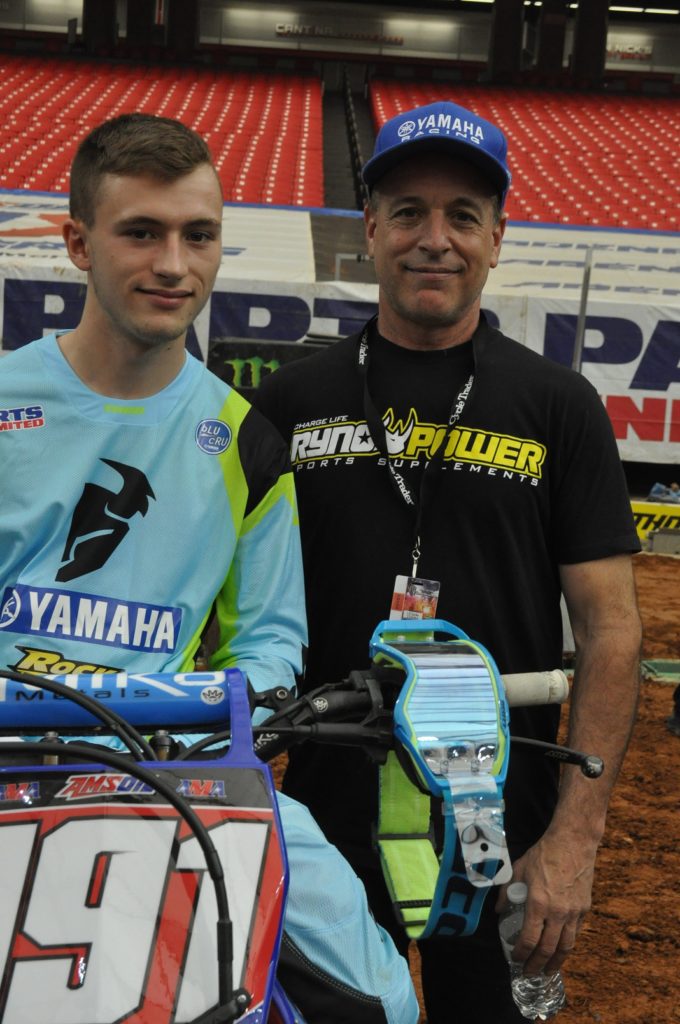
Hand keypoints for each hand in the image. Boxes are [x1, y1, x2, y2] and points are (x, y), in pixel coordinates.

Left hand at [496, 829, 597, 974]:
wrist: (573, 843)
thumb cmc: (544, 854)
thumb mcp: (518, 869)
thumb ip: (507, 892)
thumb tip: (499, 910)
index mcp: (538, 903)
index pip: (529, 939)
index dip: (521, 953)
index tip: (515, 959)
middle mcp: (558, 912)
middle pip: (548, 949)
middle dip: (537, 965)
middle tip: (529, 973)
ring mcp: (573, 912)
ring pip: (566, 947)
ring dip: (555, 963)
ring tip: (547, 971)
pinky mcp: (584, 909)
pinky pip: (575, 934)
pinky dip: (567, 945)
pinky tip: (560, 949)